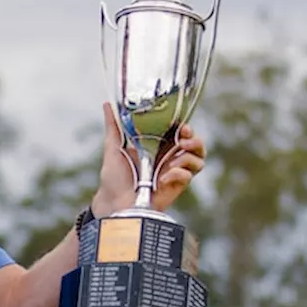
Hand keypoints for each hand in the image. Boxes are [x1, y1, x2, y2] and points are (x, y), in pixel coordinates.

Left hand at [92, 102, 206, 215]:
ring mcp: (174, 172)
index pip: (181, 132)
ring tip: (172, 161)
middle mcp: (170, 158)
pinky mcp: (176, 187)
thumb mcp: (113, 148)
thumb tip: (108, 105)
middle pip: (197, 145)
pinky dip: (178, 174)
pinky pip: (187, 176)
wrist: (113, 202)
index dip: (185, 127)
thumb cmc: (114, 178)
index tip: (181, 126)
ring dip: (189, 157)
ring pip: (199, 160)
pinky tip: (162, 179)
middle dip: (195, 140)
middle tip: (183, 140)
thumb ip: (114, 126)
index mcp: (159, 146)